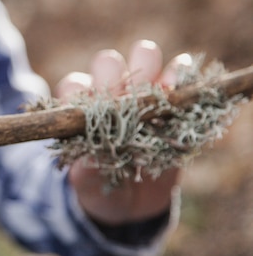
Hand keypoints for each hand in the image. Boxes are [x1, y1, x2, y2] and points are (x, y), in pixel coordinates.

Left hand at [55, 40, 189, 224]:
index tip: (92, 108)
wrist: (132, 201)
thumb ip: (86, 167)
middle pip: (108, 62)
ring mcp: (142, 91)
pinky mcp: (173, 96)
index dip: (81, 91)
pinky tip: (178, 92)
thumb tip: (91, 152)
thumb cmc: (100, 185)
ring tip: (157, 90)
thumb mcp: (87, 182)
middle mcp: (109, 92)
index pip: (74, 84)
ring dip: (148, 65)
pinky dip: (181, 73)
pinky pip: (179, 69)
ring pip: (144, 53)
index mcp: (81, 107)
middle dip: (114, 74)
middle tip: (123, 97)